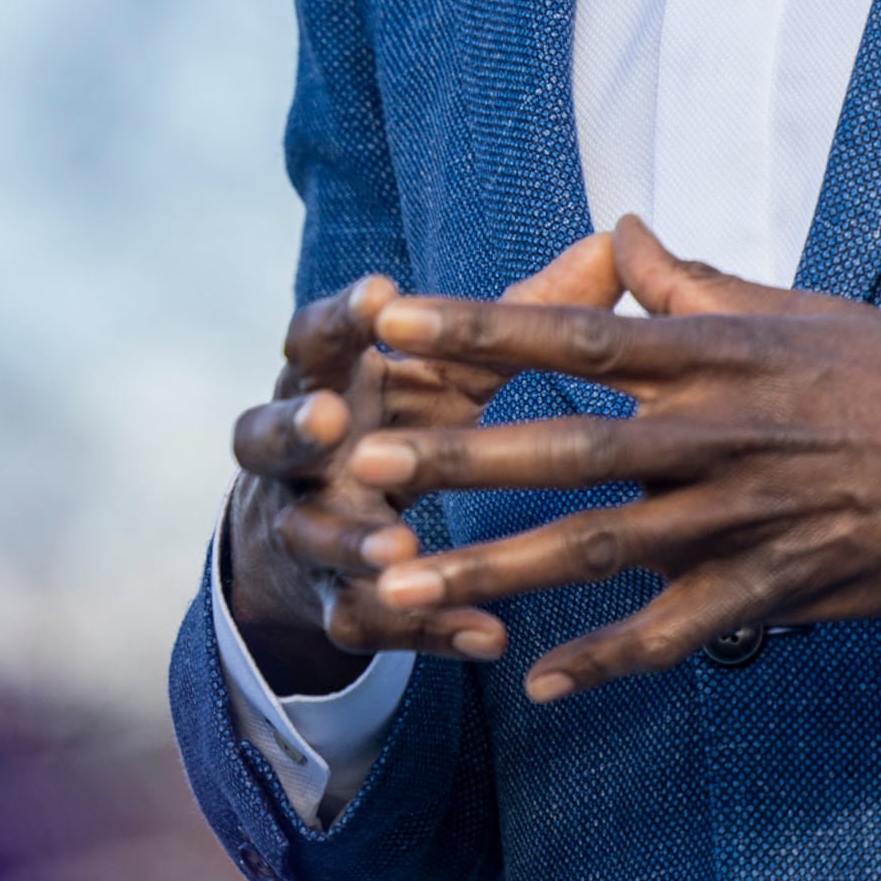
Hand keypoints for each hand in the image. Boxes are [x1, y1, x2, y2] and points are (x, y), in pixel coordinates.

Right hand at [223, 234, 621, 692]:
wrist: (322, 531)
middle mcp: (299, 455)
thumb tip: (613, 246)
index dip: (339, 318)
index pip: (314, 342)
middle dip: (293, 427)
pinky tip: (485, 634)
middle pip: (267, 436)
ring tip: (396, 546)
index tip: (379, 294)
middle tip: (329, 418)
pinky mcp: (331, 602)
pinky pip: (364, 623)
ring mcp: (305, 532)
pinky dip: (423, 631)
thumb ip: (518, 320)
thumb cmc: (403, 421)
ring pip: (308, 539)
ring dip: (349, 542)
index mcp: (326, 381)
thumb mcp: (449, 372)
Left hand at [339, 217, 880, 704]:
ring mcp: (746, 518)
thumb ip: (697, 285)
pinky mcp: (777, 588)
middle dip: (461, 458)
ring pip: (599, 551)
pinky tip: (539, 682)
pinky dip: (605, 661)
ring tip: (403, 587)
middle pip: (567, 448)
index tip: (392, 320)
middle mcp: (721, 434)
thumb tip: (623, 232)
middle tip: (366, 464)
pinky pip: (673, 633)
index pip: (577, 335)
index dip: (479, 328)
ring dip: (496, 570)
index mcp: (720, 356)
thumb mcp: (800, 309)